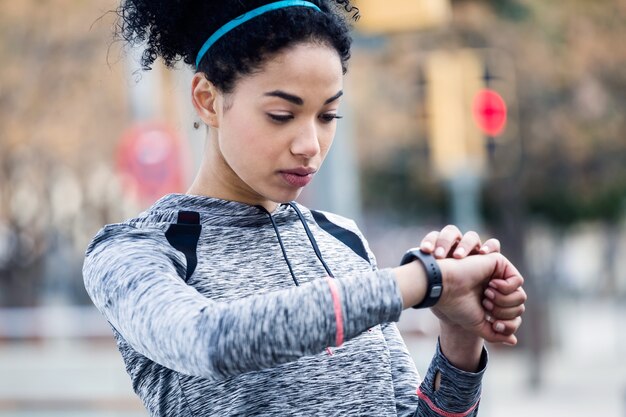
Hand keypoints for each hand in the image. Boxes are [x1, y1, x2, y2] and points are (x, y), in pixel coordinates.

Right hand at [418, 225, 524, 340]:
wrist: (445, 289)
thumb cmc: (457, 306)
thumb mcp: (478, 326)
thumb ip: (495, 334)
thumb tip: (513, 341)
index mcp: (491, 301)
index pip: (513, 317)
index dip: (507, 324)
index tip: (492, 322)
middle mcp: (496, 288)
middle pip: (519, 307)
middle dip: (504, 312)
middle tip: (485, 305)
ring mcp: (498, 275)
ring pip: (521, 296)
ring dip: (504, 300)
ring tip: (486, 295)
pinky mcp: (499, 263)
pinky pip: (518, 280)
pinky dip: (506, 288)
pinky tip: (490, 285)